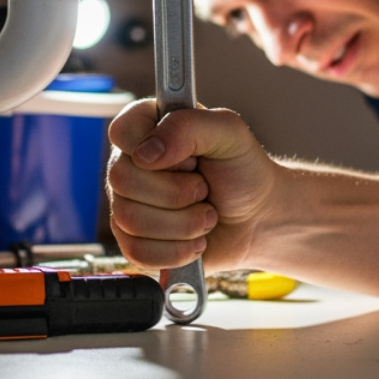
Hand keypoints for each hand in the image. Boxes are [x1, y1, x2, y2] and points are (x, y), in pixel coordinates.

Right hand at [106, 99, 279, 270]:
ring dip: (184, 224)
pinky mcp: (133, 241)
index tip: (190, 158)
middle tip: (205, 189)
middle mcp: (131, 164)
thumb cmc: (242, 171)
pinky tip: (195, 240)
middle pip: (121, 180)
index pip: (121, 132)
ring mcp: (127, 204)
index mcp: (148, 127)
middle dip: (177, 192)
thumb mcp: (229, 132)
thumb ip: (188, 126)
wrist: (258, 220)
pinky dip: (177, 251)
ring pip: (129, 219)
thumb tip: (146, 153)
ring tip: (206, 216)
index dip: (154, 148)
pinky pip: (136, 252)